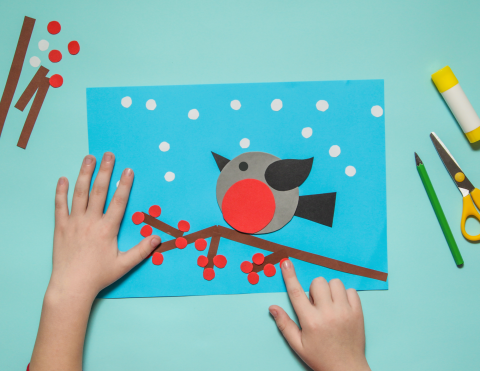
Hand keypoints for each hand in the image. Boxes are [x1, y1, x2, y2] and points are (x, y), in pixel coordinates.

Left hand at [49, 152, 160, 297]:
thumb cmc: (98, 275)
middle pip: (99, 191)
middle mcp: (90, 221)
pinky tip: (62, 178)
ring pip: (79, 193)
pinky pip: (59, 205)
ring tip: (89, 158)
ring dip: (84, 174)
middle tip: (108, 155)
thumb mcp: (124, 264)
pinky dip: (60, 191)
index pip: (118, 202)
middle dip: (105, 171)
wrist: (71, 286)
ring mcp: (74, 222)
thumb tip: (157, 238)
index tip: (128, 170)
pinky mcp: (60, 227)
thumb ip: (141, 250)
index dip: (124, 185)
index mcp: (107, 229)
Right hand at [269, 260, 369, 370]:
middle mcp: (327, 314)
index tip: (286, 262)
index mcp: (310, 321)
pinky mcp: (358, 313)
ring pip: (335, 283)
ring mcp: (344, 312)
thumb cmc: (320, 357)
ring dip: (330, 290)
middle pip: (318, 282)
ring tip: (330, 304)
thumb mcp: (298, 345)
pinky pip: (351, 291)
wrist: (347, 369)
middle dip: (314, 289)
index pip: (296, 292)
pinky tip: (341, 307)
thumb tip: (272, 307)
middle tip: (316, 304)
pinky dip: (345, 295)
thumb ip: (284, 325)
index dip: (289, 276)